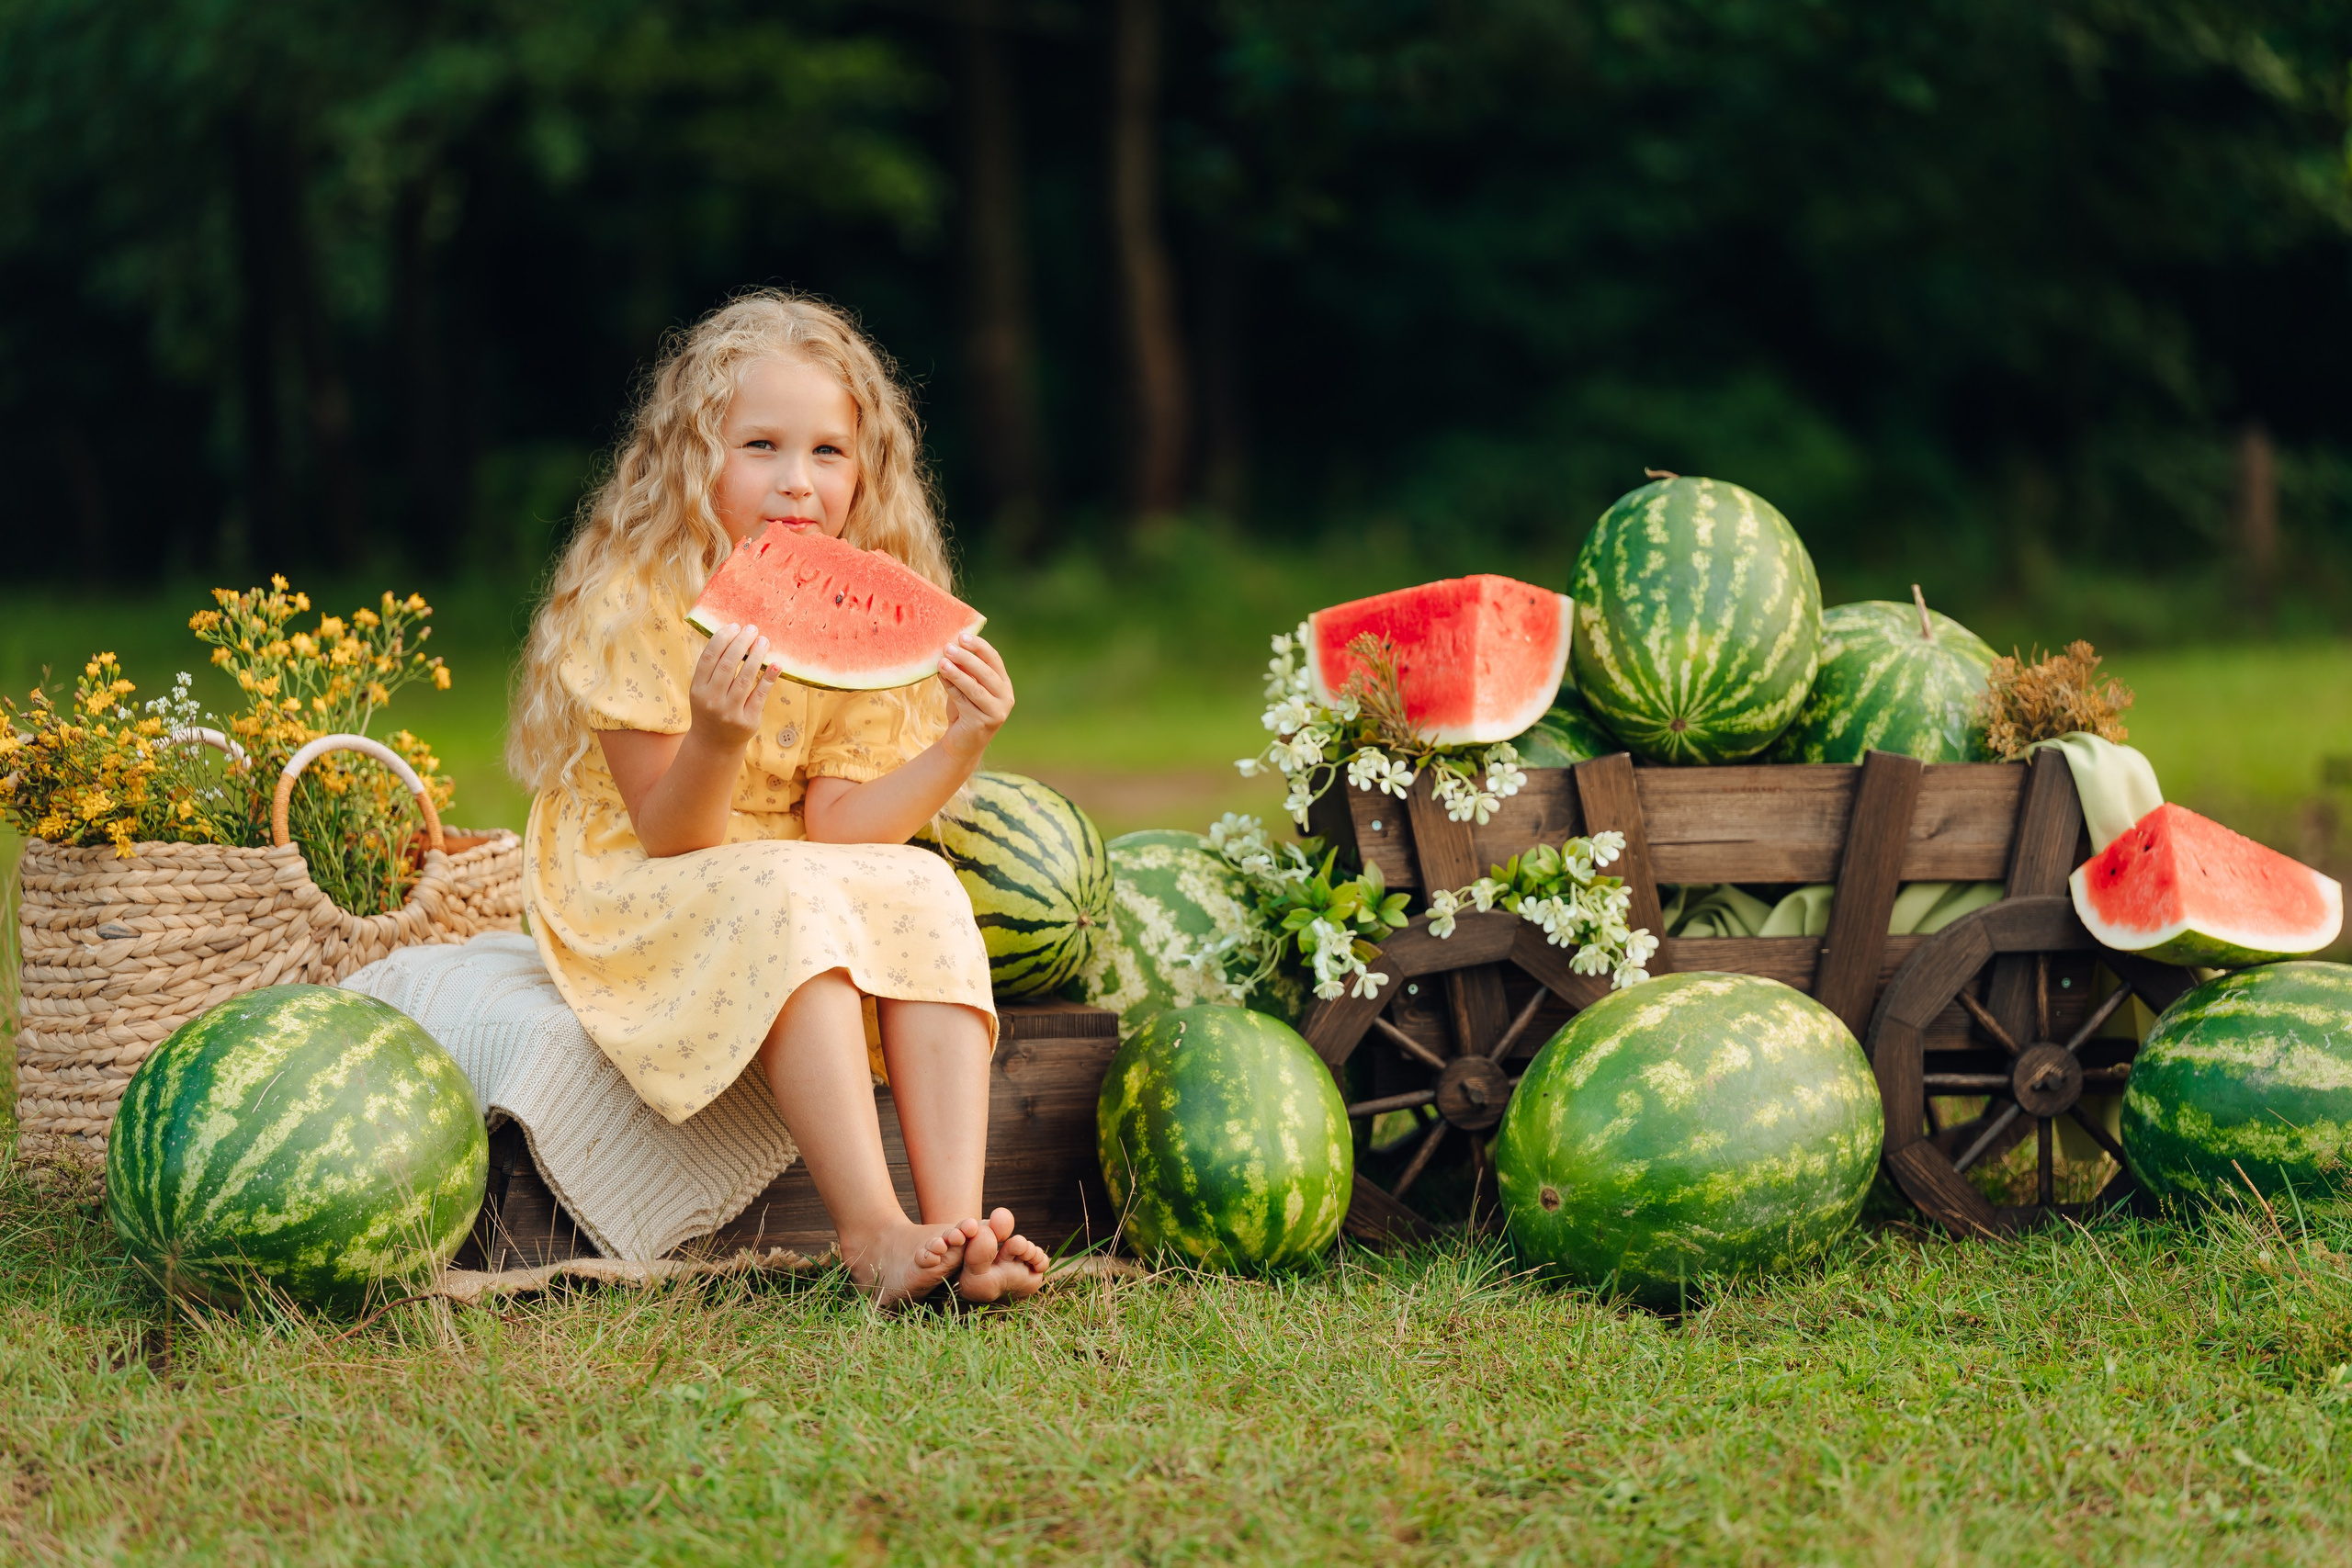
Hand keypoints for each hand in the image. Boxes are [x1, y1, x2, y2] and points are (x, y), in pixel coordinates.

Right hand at [688, 622, 778, 749]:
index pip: (709, 657)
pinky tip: (777, 664)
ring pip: (745, 678)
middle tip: (752, 629)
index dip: (723, 639)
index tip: (735, 626)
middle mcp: (712, 700)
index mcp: (698, 689)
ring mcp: (729, 712)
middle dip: (741, 643)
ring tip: (764, 641)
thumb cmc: (712, 707)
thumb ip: (714, 668)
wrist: (715, 744)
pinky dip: (769, 678)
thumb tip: (734, 635)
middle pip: (728, 665)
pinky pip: (760, 694)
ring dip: (756, 656)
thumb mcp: (704, 690)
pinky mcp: (748, 720)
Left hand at [939, 632, 1013, 755]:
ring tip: (941, 661)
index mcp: (1004, 685)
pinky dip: (951, 688)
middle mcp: (1005, 698)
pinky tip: (940, 677)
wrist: (961, 744)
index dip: (979, 647)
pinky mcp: (982, 723)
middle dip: (967, 658)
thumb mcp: (966, 688)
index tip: (962, 636)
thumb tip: (949, 646)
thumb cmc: (964, 711)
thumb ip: (964, 671)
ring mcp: (996, 712)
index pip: (994, 660)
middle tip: (948, 646)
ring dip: (957, 673)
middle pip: (986, 673)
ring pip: (974, 688)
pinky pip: (963, 701)